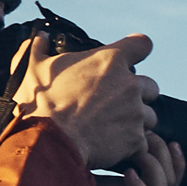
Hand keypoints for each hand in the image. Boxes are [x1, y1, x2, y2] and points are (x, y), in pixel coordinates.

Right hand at [10, 30, 170, 185]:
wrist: (49, 141)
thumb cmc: (41, 103)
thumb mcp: (35, 70)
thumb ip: (40, 49)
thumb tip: (41, 37)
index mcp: (110, 61)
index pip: (142, 44)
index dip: (138, 50)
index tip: (132, 58)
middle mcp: (129, 84)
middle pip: (151, 86)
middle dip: (139, 95)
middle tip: (117, 104)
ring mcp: (136, 113)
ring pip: (150, 116)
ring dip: (137, 122)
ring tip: (113, 129)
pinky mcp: (136, 139)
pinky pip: (143, 142)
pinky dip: (132, 147)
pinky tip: (114, 147)